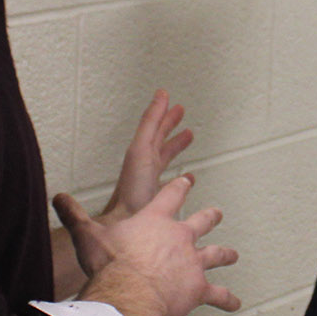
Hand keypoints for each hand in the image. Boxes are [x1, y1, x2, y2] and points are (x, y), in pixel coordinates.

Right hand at [54, 173, 238, 315]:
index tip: (187, 180)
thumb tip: (57, 198)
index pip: (172, 194)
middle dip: (210, 217)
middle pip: (202, 220)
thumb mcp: (87, 235)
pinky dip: (226, 299)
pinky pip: (218, 294)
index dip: (180, 186)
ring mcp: (193, 261)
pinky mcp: (199, 287)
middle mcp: (180, 236)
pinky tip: (234, 303)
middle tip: (217, 213)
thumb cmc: (110, 264)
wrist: (128, 293)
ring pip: (216, 253)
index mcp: (156, 219)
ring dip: (225, 254)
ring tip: (233, 255)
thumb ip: (74, 215)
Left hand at [102, 90, 193, 222]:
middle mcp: (146, 163)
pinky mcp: (160, 197)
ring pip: (166, 157)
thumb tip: (160, 95)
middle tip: (180, 111)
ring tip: (188, 136)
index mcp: (142, 151)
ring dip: (177, 146)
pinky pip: (173, 182)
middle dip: (170, 124)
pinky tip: (189, 178)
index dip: (161, 110)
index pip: (153, 125)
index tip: (166, 96)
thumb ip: (151, 122)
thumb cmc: (132, 189)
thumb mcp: (142, 148)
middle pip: (160, 138)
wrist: (127, 221)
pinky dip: (182, 177)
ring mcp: (152, 180)